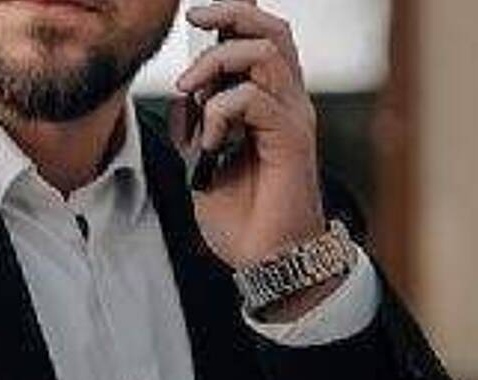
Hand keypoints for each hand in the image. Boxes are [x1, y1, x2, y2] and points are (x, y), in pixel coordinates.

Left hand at [170, 0, 324, 270]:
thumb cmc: (241, 214)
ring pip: (264, 54)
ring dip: (215, 65)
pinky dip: (221, 112)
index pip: (263, 38)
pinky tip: (210, 141)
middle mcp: (289, 102)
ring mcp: (294, 118)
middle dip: (230, 15)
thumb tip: (184, 91)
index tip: (195, 16)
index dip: (235, 15)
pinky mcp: (292, 139)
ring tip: (189, 92)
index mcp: (271, 102)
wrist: (265, 257)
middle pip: (273, 31)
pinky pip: (254, 99)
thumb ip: (196, 122)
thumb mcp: (201, 159)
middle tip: (194, 20)